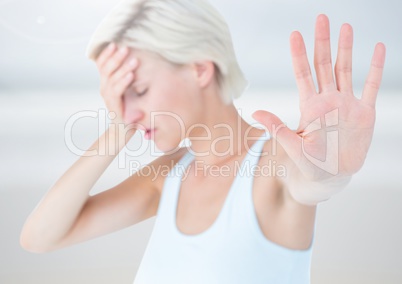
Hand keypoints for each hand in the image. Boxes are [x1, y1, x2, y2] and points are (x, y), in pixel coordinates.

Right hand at [96, 42, 138, 124]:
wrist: (124, 131)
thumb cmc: (130, 109)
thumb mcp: (130, 91)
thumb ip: (129, 78)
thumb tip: (138, 60)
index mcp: (107, 83)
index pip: (102, 65)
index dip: (106, 54)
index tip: (114, 43)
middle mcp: (104, 88)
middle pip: (106, 69)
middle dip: (115, 57)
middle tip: (125, 48)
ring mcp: (107, 97)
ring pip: (111, 78)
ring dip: (122, 68)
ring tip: (133, 60)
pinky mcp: (113, 106)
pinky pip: (116, 91)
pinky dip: (124, 82)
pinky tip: (131, 75)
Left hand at [253, 14, 385, 180]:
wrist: (330, 178)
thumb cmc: (309, 165)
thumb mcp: (293, 147)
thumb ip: (278, 128)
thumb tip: (256, 113)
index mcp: (310, 106)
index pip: (303, 74)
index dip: (299, 54)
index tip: (295, 34)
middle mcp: (328, 100)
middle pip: (324, 65)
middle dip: (322, 42)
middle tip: (321, 18)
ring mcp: (347, 104)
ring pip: (346, 70)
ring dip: (346, 49)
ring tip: (346, 27)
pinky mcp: (363, 113)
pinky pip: (371, 86)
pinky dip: (375, 68)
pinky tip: (379, 49)